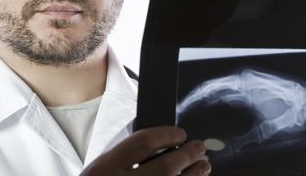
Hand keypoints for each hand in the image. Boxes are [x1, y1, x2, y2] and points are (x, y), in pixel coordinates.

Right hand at [80, 126, 210, 175]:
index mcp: (106, 169)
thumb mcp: (101, 169)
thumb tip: (162, 144)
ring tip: (203, 165)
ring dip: (194, 175)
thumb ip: (124, 158)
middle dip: (187, 155)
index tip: (180, 133)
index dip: (167, 135)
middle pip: (166, 167)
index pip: (143, 143)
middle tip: (199, 147)